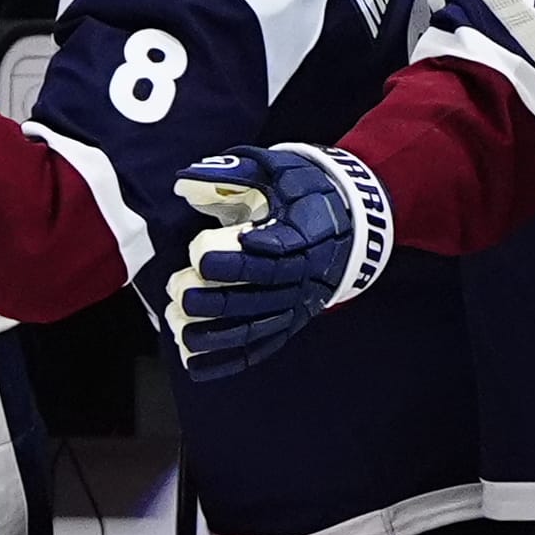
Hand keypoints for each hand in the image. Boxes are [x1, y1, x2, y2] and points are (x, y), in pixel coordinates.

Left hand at [167, 144, 391, 378]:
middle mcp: (307, 274)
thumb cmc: (305, 190)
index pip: (277, 251)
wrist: (353, 218)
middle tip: (181, 293)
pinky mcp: (291, 322)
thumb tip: (186, 183)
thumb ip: (235, 172)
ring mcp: (299, 303)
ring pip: (258, 326)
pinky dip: (228, 360)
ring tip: (180, 331)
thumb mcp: (278, 169)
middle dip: (218, 299)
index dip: (241, 257)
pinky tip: (194, 364)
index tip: (201, 254)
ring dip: (217, 334)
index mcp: (308, 234)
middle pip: (262, 295)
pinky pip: (260, 347)